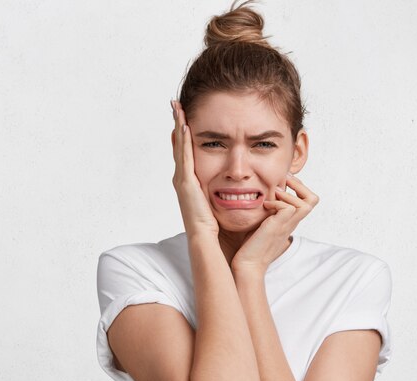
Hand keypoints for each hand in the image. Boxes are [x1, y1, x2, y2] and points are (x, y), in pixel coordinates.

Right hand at [170, 100, 218, 236]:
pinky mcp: (186, 183)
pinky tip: (184, 126)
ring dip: (178, 125)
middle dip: (177, 123)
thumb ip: (223, 189)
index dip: (183, 134)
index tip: (184, 116)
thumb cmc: (215, 226)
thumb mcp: (218, 201)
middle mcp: (182, 178)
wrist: (206, 240)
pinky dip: (184, 141)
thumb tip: (241, 182)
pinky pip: (185, 156)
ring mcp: (182, 180)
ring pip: (179, 146)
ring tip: (177, 107)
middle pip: (178, 144)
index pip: (186, 152)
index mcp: (190, 182)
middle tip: (175, 104)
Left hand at [231, 173, 318, 276]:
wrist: (248, 264)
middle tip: (285, 182)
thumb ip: (268, 213)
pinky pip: (288, 207)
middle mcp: (292, 223)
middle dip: (301, 185)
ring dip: (289, 193)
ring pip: (306, 203)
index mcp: (290, 221)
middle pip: (313, 200)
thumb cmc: (252, 246)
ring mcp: (287, 225)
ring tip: (274, 194)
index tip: (284, 183)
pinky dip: (277, 202)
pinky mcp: (277, 227)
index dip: (300, 188)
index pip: (308, 201)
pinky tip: (265, 206)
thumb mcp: (262, 223)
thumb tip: (262, 198)